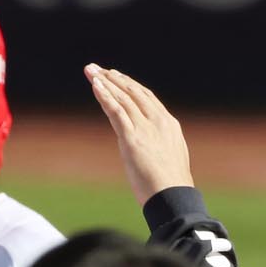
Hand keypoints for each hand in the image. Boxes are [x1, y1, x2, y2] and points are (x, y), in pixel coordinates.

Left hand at [85, 64, 193, 205]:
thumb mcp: (170, 159)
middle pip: (134, 92)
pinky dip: (105, 96)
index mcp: (169, 125)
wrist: (173, 197)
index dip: (130, 85)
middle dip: (114, 78)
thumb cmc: (171, 186)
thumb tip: (152, 150)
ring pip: (123, 98)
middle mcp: (158, 121)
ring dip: (106, 82)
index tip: (117, 77)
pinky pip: (116, 111)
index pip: (147, 98)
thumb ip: (160, 146)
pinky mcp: (132, 138)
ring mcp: (145, 128)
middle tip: (98, 69)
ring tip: (92, 72)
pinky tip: (96, 86)